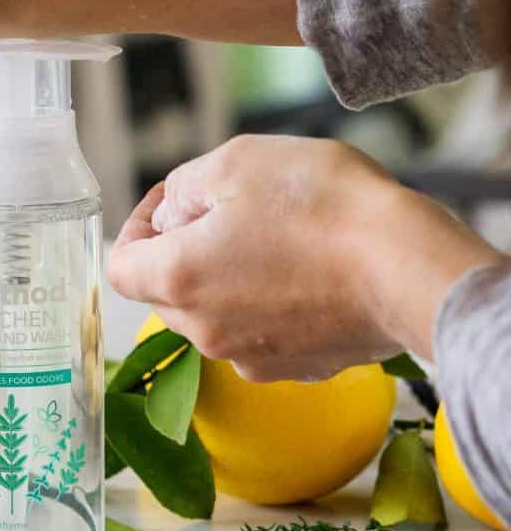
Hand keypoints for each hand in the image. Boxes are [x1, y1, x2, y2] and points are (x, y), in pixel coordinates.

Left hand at [107, 135, 502, 380]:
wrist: (410, 267)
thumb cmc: (322, 205)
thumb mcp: (236, 163)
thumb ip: (184, 187)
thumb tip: (171, 214)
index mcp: (177, 278)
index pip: (119, 267)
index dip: (134, 229)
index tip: (168, 204)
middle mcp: (203, 330)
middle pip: (164, 292)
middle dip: (182, 250)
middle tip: (226, 211)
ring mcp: (249, 356)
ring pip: (213, 315)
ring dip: (226, 278)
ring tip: (274, 237)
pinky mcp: (297, 368)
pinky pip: (261, 334)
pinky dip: (269, 305)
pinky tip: (307, 271)